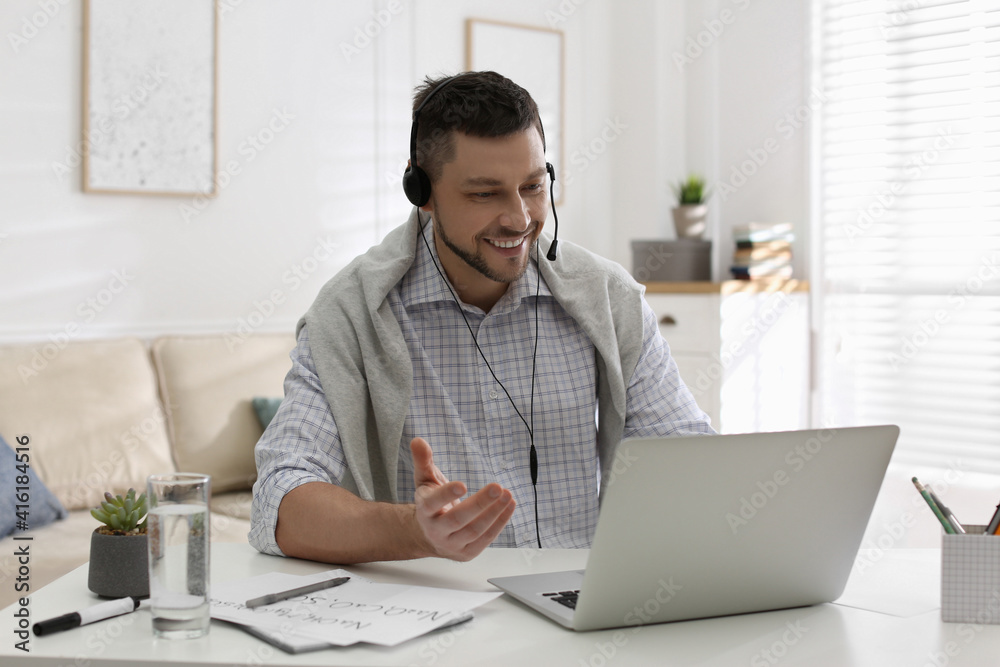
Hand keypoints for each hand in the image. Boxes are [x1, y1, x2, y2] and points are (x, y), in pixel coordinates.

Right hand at [410, 437, 515, 560]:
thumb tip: (418, 440)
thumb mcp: (425, 480)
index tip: (463, 484)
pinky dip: (500, 522)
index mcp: (424, 511)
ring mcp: (451, 544)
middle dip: (480, 503)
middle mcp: (436, 531)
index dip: (446, 494)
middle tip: (497, 487)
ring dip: (494, 512)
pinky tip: (509, 506)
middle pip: (458, 519)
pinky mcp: (466, 552)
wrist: (430, 536)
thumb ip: (423, 460)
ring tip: (507, 494)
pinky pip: (485, 539)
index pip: (432, 504)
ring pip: (475, 530)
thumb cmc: (431, 503)